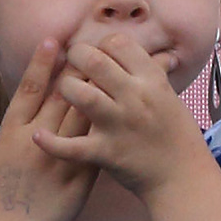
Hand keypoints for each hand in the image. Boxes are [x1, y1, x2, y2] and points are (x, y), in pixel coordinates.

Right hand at [0, 27, 97, 220]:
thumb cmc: (0, 198)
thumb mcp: (2, 156)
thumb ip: (19, 130)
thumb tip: (32, 107)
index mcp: (13, 132)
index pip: (30, 89)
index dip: (42, 63)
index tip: (54, 40)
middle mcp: (37, 139)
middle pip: (62, 96)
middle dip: (79, 69)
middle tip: (93, 45)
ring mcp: (60, 158)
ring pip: (84, 116)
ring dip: (101, 92)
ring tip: (116, 70)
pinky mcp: (79, 176)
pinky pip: (97, 145)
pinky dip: (111, 126)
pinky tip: (123, 110)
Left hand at [35, 25, 216, 197]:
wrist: (182, 177)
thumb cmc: (176, 135)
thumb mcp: (170, 96)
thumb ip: (155, 74)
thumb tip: (159, 52)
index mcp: (151, 79)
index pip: (117, 43)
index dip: (101, 45)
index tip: (97, 55)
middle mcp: (134, 97)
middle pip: (94, 61)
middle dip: (76, 57)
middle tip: (71, 65)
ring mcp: (118, 124)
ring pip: (80, 94)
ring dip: (64, 89)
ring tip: (62, 93)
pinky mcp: (105, 152)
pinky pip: (71, 146)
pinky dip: (51, 143)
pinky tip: (38, 136)